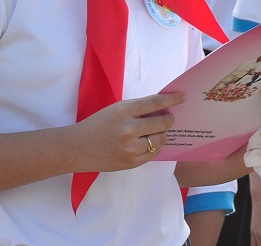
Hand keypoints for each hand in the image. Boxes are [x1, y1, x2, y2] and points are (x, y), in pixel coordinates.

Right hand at [70, 92, 184, 172]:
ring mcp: (130, 148)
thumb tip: (163, 108)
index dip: (172, 99)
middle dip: (169, 120)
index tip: (183, 97)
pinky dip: (155, 147)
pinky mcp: (131, 163)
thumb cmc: (98, 124)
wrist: (78, 148)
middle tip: (168, 118)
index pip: (155, 103)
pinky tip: (148, 143)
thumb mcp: (116, 109)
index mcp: (123, 111)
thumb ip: (137, 108)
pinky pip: (153, 153)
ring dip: (162, 134)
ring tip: (156, 132)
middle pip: (162, 123)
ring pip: (160, 139)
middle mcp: (128, 129)